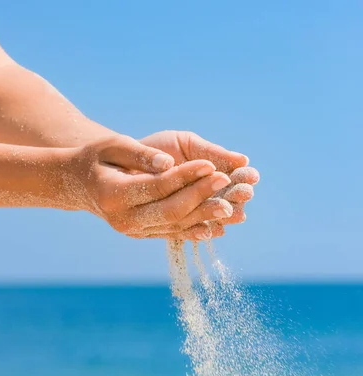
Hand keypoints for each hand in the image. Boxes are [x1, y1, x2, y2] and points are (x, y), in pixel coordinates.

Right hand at [66, 136, 231, 240]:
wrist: (79, 184)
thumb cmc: (96, 158)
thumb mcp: (112, 146)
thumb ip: (140, 154)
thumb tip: (169, 163)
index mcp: (113, 194)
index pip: (157, 187)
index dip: (186, 176)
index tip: (211, 165)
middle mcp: (123, 219)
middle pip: (170, 211)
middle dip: (201, 197)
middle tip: (228, 183)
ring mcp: (132, 231)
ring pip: (174, 226)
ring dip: (204, 216)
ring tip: (232, 206)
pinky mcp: (142, 234)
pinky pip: (172, 234)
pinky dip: (194, 230)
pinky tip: (216, 226)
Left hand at [141, 131, 259, 237]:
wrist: (123, 163)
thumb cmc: (158, 150)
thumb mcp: (186, 144)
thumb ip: (211, 152)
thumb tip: (242, 160)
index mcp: (212, 173)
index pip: (234, 177)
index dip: (243, 178)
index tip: (251, 176)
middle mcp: (206, 194)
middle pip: (228, 199)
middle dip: (237, 196)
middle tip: (245, 193)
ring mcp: (192, 211)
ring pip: (213, 217)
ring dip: (225, 215)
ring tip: (233, 212)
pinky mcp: (175, 226)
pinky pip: (191, 231)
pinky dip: (203, 231)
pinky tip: (213, 230)